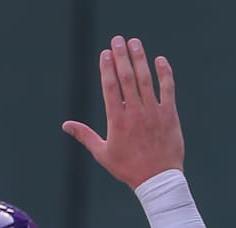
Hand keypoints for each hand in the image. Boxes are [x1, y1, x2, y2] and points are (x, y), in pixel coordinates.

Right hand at [62, 35, 183, 189]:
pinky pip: (168, 90)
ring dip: (140, 59)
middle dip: (121, 56)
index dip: (107, 67)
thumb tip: (65, 125)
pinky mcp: (170, 115)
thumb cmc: (128, 168)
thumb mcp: (102, 153)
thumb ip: (84, 135)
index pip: (110, 87)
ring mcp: (153, 112)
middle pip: (126, 77)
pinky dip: (165, 74)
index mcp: (117, 120)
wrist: (157, 179)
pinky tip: (160, 60)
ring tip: (135, 43)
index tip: (105, 53)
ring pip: (146, 80)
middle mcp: (135, 112)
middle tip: (117, 39)